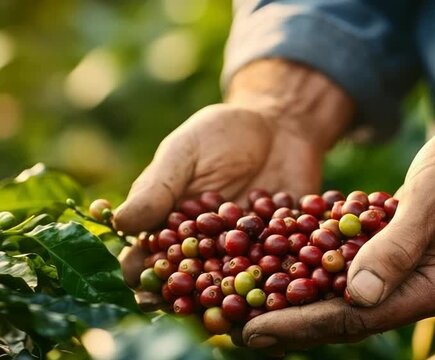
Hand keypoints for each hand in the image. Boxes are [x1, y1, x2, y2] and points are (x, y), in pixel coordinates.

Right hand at [114, 59, 352, 290]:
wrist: (281, 123)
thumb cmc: (222, 133)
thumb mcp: (186, 152)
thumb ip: (158, 188)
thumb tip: (119, 223)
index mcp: (173, 226)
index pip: (150, 257)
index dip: (142, 273)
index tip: (140, 283)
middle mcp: (207, 247)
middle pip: (191, 281)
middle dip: (187, 296)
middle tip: (184, 306)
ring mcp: (245, 252)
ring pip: (234, 283)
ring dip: (232, 295)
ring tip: (232, 303)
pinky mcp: (282, 248)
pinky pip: (278, 268)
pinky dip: (279, 278)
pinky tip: (280, 285)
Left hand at [240, 123, 434, 349]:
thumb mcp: (434, 198)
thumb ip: (398, 247)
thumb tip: (357, 295)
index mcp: (432, 286)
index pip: (356, 318)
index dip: (302, 324)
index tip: (255, 331)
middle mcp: (421, 291)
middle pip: (348, 320)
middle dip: (293, 326)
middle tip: (239, 332)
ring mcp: (415, 278)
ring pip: (349, 304)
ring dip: (302, 309)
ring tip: (254, 313)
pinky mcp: (406, 259)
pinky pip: (358, 279)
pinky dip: (322, 283)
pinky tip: (292, 278)